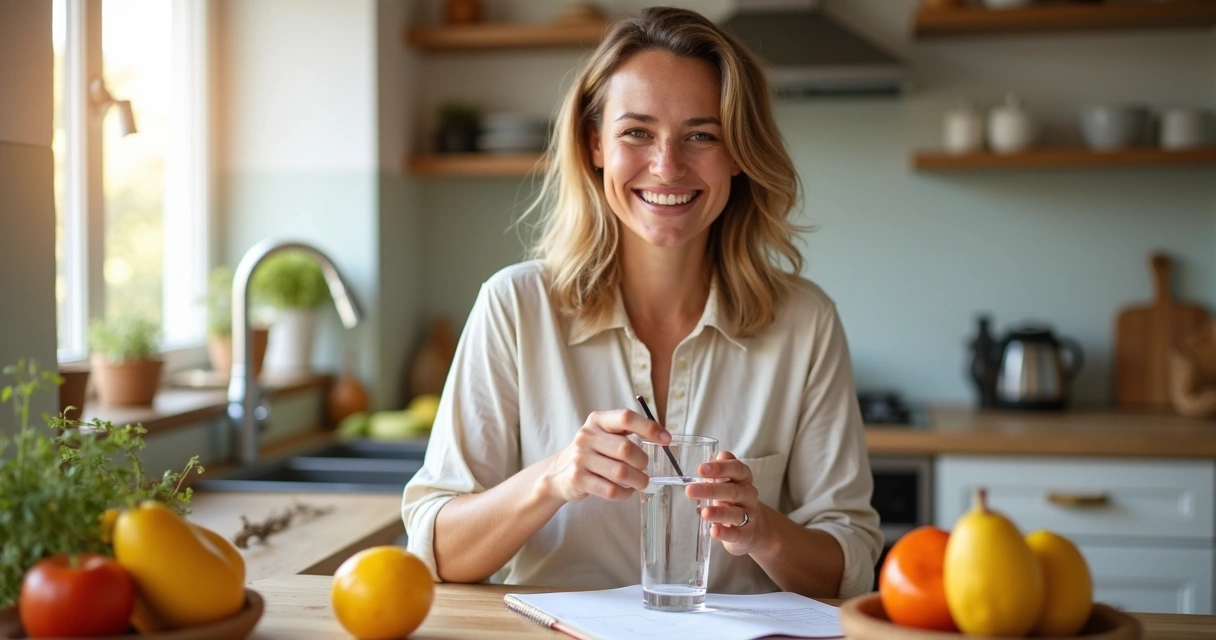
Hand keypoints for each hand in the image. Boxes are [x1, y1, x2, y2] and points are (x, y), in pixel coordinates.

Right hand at [542, 409, 669, 502]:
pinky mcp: (578, 479)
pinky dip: (625, 493)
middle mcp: (586, 436)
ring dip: (638, 480)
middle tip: (644, 467)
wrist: (559, 472)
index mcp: (597, 420)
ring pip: (620, 472)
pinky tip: (627, 490)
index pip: (626, 418)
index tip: (666, 439)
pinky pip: (610, 490)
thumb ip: (628, 432)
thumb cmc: (592, 452)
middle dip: (642, 461)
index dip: (649, 427)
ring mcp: (580, 458)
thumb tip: (663, 436)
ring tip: (641, 482)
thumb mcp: (604, 434)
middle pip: (625, 448)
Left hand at [689, 451, 766, 555]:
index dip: (720, 468)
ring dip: (719, 512)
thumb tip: (710, 455)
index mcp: (744, 479)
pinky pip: (736, 534)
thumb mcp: (729, 481)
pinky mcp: (745, 535)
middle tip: (690, 490)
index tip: (701, 469)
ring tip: (703, 512)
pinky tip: (714, 531)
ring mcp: (749, 516)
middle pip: (733, 491)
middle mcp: (749, 496)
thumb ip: (720, 467)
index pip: (737, 469)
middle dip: (711, 490)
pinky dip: (725, 532)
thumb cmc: (734, 499)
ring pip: (735, 513)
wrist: (754, 527)